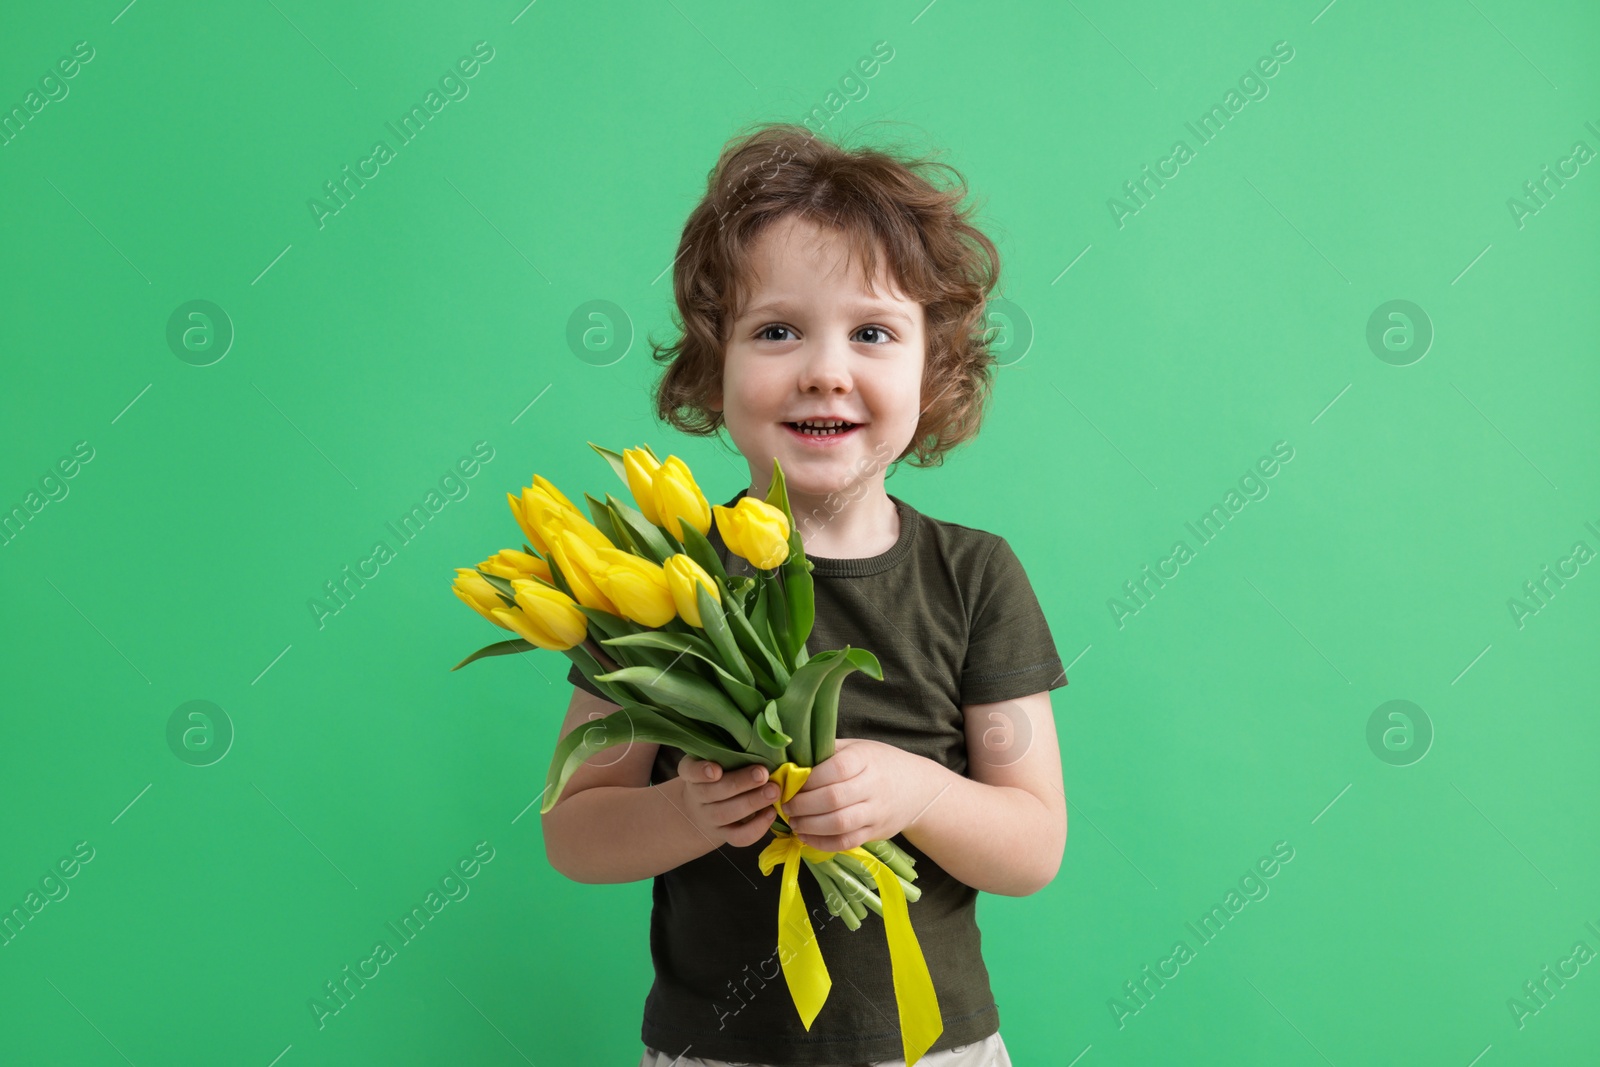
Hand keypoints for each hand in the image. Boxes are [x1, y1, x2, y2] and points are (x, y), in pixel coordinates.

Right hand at [676, 755, 779, 848]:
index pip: (689, 771)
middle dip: (740, 783)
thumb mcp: (715, 758)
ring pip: (726, 814)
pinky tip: (771, 813)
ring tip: (774, 791)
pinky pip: (738, 837)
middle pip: (713, 792)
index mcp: (692, 773)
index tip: (716, 770)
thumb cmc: (718, 774)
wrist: (702, 808)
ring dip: (752, 803)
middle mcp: (697, 796)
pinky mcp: (724, 835)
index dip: (701, 771)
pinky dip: (756, 828)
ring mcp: (709, 818)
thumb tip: (763, 741)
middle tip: (763, 774)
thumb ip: (730, 752)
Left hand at [781, 738, 937, 852]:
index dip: (808, 779)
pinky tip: (806, 837)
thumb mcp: (858, 747)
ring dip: (810, 826)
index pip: (835, 769)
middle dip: (803, 804)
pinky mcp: (875, 833)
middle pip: (833, 798)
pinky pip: (846, 842)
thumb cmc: (880, 763)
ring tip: (794, 822)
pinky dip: (822, 843)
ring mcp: (876, 812)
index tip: (789, 784)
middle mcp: (873, 786)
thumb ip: (829, 752)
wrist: (918, 788)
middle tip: (786, 806)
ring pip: (839, 824)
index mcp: (865, 759)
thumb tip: (790, 758)